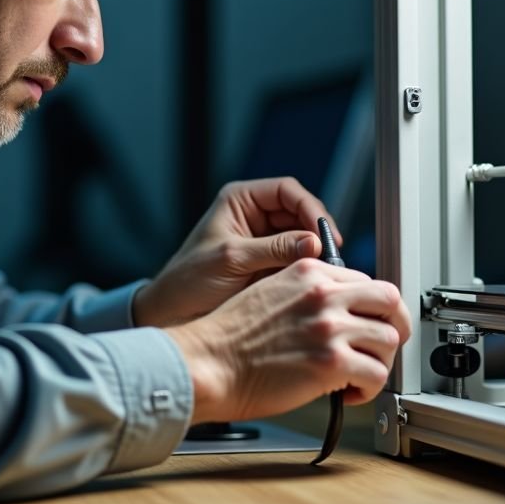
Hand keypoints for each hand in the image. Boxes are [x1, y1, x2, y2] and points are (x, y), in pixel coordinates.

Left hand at [133, 177, 340, 327]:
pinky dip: (308, 270)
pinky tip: (315, 283)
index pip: (287, 191)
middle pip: (301, 214)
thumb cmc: (189, 279)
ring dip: (315, 253)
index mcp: (241, 200)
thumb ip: (274, 249)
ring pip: (303, 239)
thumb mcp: (232, 259)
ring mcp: (264, 241)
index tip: (324, 233)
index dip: (310, 208)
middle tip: (332, 258)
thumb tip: (315, 243)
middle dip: (317, 233)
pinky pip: (297, 261)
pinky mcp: (270, 265)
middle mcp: (255, 216)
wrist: (172, 312)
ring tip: (326, 273)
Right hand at [164, 259, 410, 422]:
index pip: (366, 280)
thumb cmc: (230, 336)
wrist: (209, 363)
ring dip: (378, 362)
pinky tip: (347, 393)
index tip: (371, 323)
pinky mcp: (332, 362)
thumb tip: (337, 310)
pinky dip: (368, 389)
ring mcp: (330, 326)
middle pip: (390, 302)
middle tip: (383, 346)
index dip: (374, 307)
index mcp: (308, 272)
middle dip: (393, 327)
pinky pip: (376, 375)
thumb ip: (306, 292)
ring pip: (388, 340)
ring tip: (358, 376)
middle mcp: (323, 294)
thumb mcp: (269, 291)